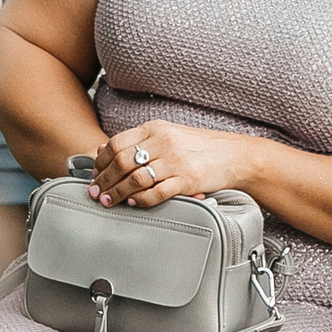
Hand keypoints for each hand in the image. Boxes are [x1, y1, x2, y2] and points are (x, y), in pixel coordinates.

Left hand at [91, 120, 255, 207]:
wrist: (236, 155)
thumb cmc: (202, 147)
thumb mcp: (170, 134)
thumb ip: (140, 140)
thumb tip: (104, 148)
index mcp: (157, 128)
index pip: (117, 143)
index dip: (101, 161)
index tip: (95, 174)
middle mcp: (164, 142)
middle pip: (121, 162)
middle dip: (104, 180)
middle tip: (95, 193)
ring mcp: (176, 161)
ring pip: (135, 179)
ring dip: (117, 193)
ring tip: (109, 201)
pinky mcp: (187, 180)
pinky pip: (156, 193)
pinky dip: (141, 200)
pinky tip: (134, 203)